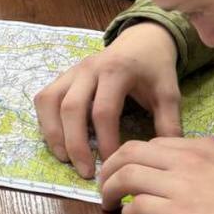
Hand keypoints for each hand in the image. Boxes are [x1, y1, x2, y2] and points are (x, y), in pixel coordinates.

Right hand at [33, 23, 180, 177]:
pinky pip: (45, 98)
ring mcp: (72, 71)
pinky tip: (57, 140)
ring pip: (51, 102)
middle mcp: (89, 68)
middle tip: (85, 172)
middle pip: (72, 108)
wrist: (142, 40)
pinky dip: (45, 120)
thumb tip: (160, 159)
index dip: (106, 141)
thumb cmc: (154, 69)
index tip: (113, 163)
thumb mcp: (168, 93)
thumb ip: (168, 124)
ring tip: (65, 159)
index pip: (104, 111)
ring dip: (54, 133)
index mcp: (116, 71)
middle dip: (75, 144)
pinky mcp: (63, 76)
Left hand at [98, 135, 213, 213]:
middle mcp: (190, 158)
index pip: (156, 143)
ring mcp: (181, 184)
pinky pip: (136, 206)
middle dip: (112, 166)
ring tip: (108, 204)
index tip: (129, 171)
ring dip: (110, 189)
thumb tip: (194, 187)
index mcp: (208, 146)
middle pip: (131, 150)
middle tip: (107, 184)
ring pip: (126, 174)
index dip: (136, 157)